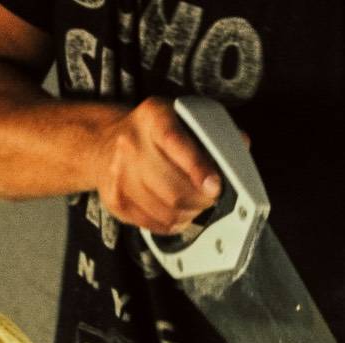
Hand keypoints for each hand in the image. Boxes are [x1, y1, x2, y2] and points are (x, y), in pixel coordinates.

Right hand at [93, 97, 221, 234]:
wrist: (104, 144)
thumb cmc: (153, 133)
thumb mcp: (180, 117)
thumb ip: (212, 130)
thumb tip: (240, 146)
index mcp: (153, 118)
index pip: (176, 144)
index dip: (199, 168)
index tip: (215, 186)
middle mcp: (131, 145)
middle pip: (174, 189)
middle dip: (202, 200)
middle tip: (211, 196)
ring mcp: (119, 175)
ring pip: (167, 211)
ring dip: (190, 213)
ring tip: (194, 203)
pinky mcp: (116, 201)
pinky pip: (155, 224)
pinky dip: (174, 223)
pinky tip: (178, 211)